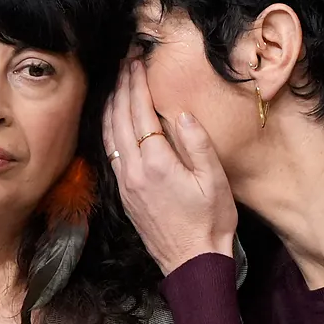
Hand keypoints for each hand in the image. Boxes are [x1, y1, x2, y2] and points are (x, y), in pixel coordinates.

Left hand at [103, 60, 237, 274]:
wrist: (192, 263)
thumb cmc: (210, 222)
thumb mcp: (214, 181)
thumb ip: (198, 144)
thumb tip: (183, 113)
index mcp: (157, 163)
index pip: (140, 112)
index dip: (137, 84)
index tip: (137, 61)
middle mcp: (134, 171)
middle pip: (120, 118)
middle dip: (121, 86)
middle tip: (125, 62)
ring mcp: (125, 183)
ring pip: (109, 135)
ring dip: (111, 105)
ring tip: (117, 82)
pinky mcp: (124, 194)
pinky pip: (110, 152)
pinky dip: (109, 128)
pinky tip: (113, 120)